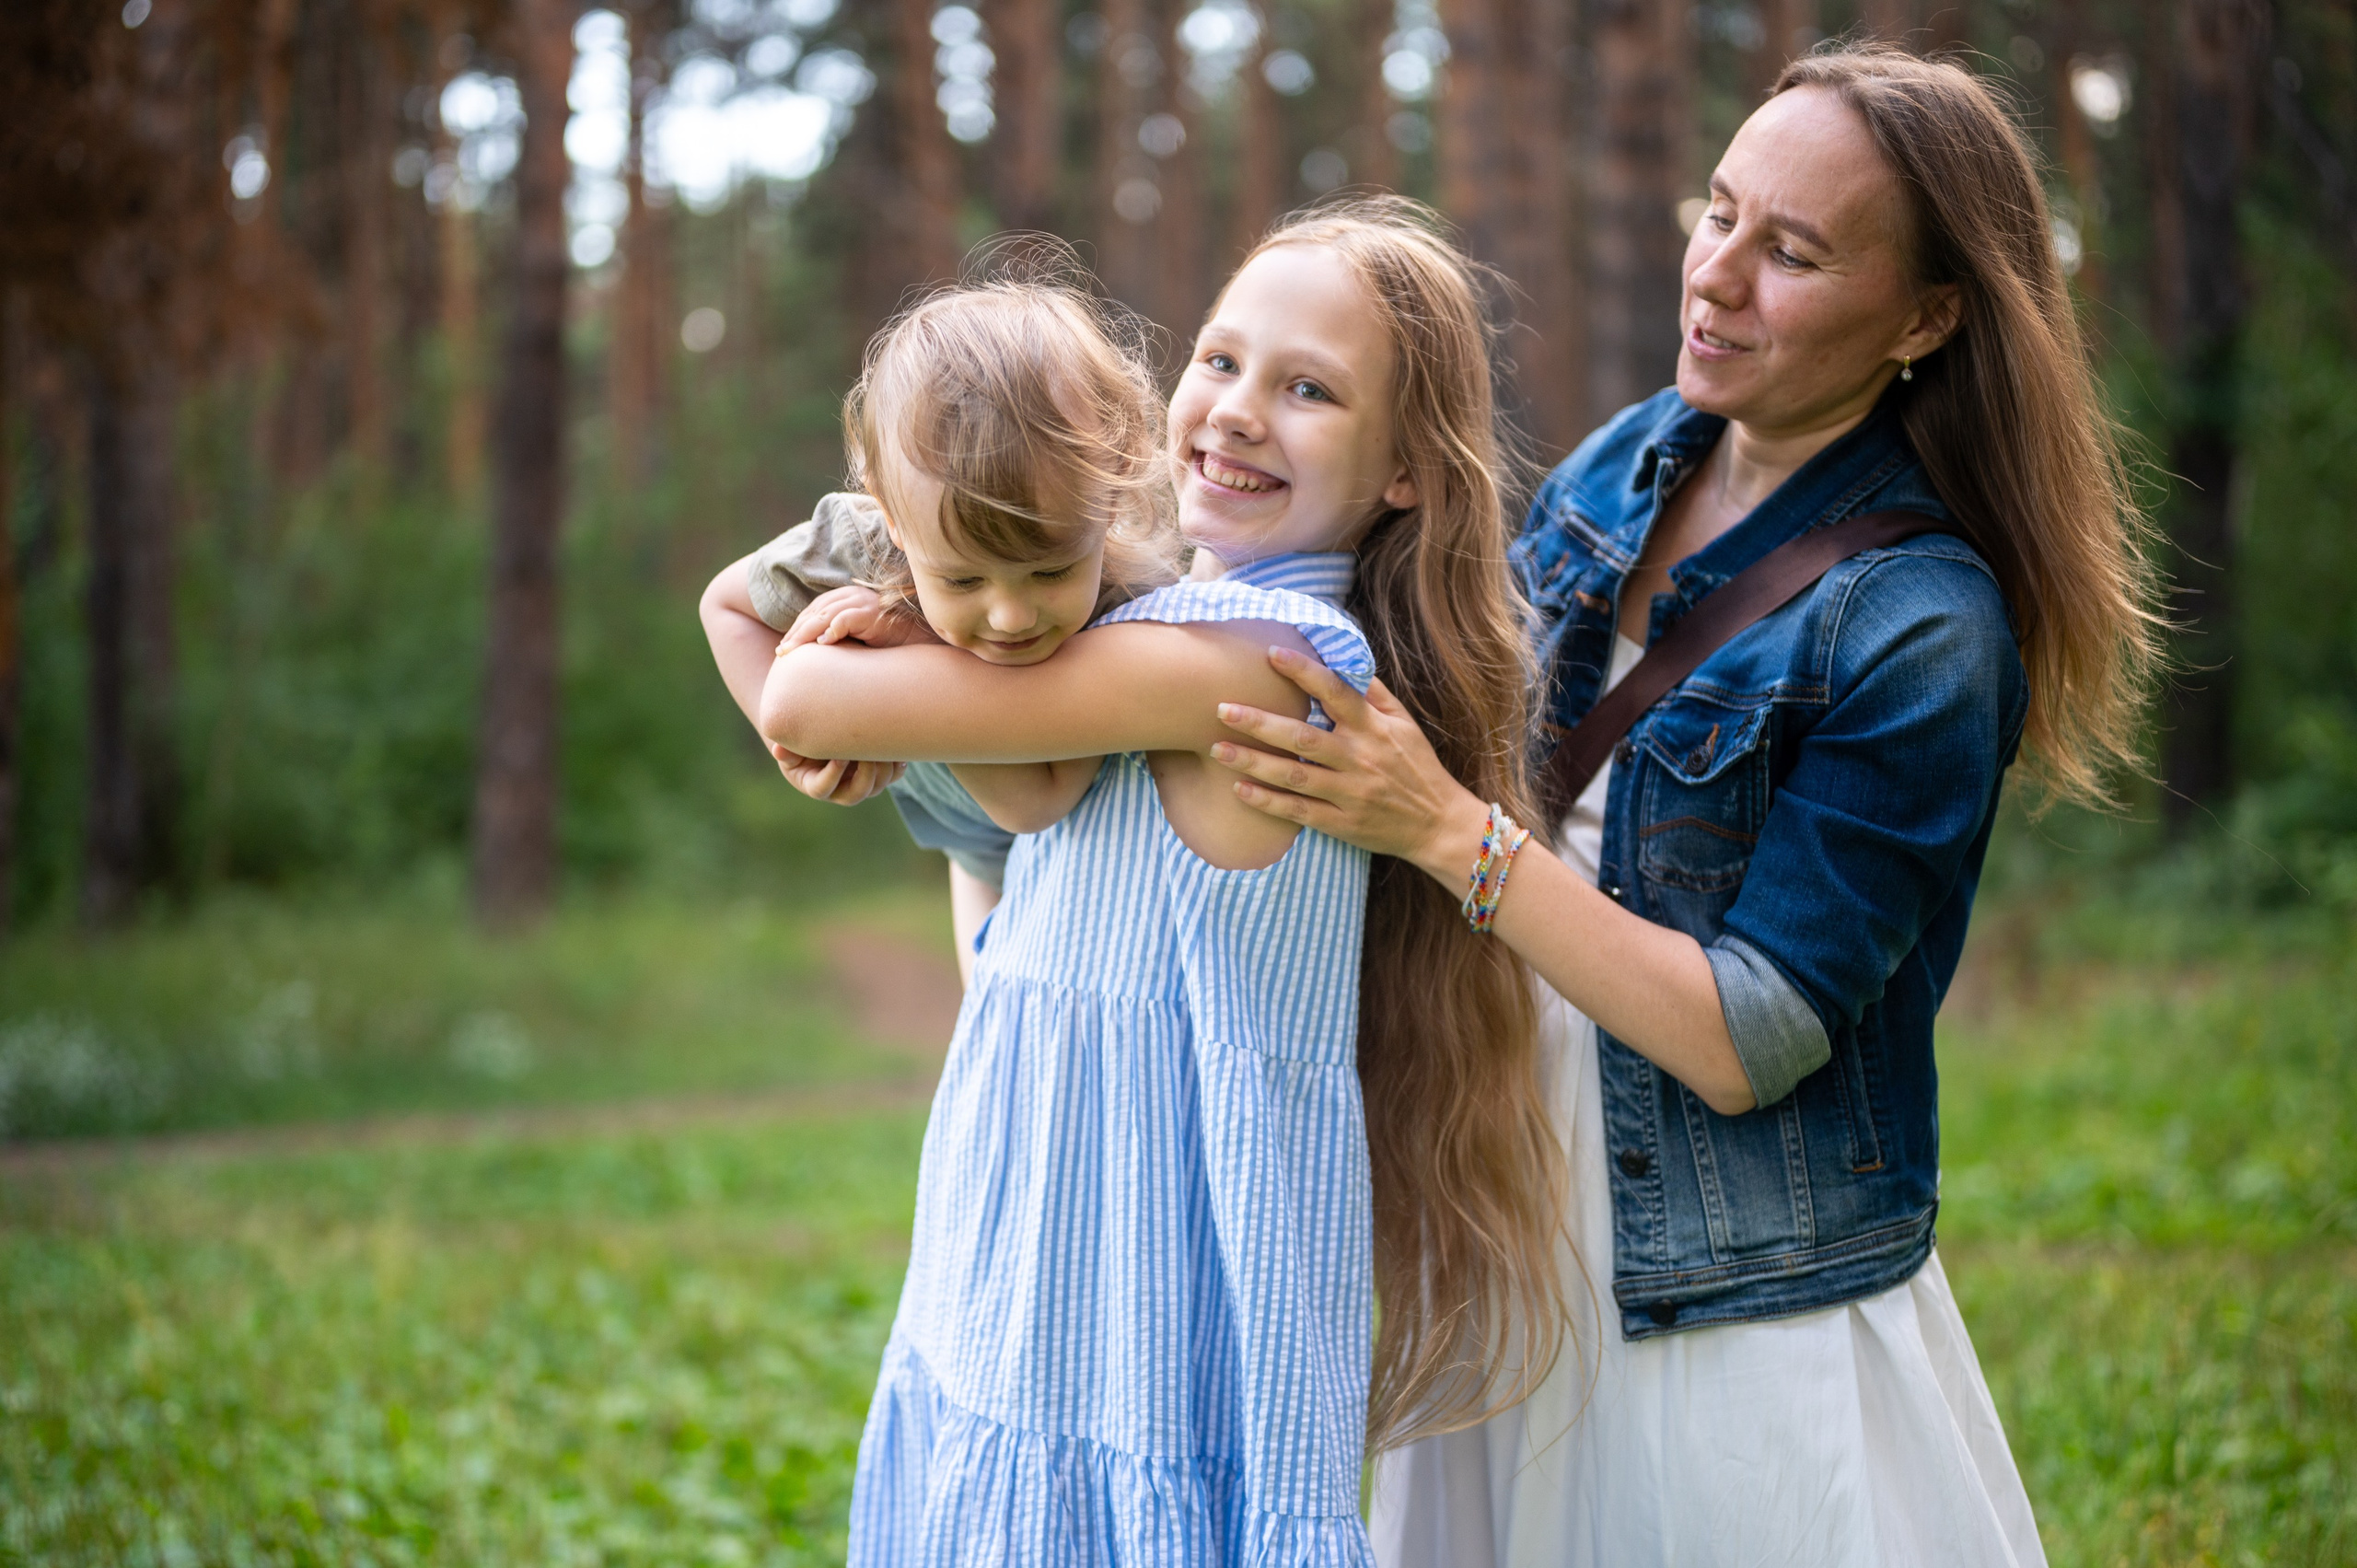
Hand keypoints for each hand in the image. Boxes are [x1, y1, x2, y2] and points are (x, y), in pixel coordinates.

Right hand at [770, 742, 906, 804]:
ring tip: (883, 746)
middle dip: (866, 775)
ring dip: (883, 769)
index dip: (832, 776)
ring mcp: (860, 784)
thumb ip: (784, 750)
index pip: (822, 789)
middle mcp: (839, 790)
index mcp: (814, 785)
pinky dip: (897, 765)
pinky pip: (892, 776)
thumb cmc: (798, 741)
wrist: (816, 736)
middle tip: (867, 752)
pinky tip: (897, 749)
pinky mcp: (876, 775)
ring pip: (877, 786)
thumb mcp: (787, 746)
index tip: (839, 757)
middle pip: (857, 794)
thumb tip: (779, 751)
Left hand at [778, 585, 936, 653]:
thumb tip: (819, 655)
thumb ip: (842, 639)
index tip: (784, 649)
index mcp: (848, 599)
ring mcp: (864, 602)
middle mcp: (854, 596)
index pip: (814, 612)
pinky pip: (847, 618)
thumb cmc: (894, 644)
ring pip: (825, 615)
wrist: (926, 642)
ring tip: (792, 651)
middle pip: (815, 612)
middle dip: (796, 633)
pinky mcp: (874, 612)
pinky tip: (822, 644)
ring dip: (806, 634)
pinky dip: (833, 629)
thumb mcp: (861, 640)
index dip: (797, 629)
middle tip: (781, 653)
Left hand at [1208, 645, 1491, 883]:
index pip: (1336, 692)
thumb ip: (1373, 693)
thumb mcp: (1404, 724)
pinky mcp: (1342, 823)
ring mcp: (1349, 793)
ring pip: (1295, 776)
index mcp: (1373, 729)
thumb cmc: (1417, 767)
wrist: (1439, 823)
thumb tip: (1346, 658)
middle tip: (1222, 708)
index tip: (1271, 653)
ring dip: (1254, 762)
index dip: (1304, 672)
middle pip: (1304, 737)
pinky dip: (1268, 802)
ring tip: (1218, 748)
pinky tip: (1239, 789)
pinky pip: (1299, 811)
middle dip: (1260, 722)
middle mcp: (1360, 758)